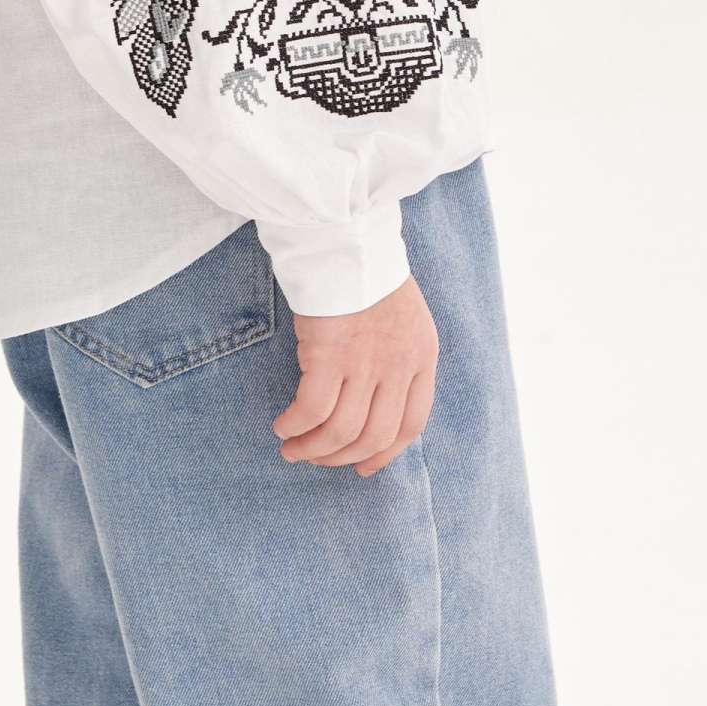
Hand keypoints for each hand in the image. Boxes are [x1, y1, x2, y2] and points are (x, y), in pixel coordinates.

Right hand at [272, 271, 438, 476]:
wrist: (347, 238)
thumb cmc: (367, 270)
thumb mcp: (404, 317)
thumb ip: (398, 358)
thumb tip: (373, 401)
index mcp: (422, 356)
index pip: (411, 424)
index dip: (385, 454)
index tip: (362, 467)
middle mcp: (399, 366)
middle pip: (375, 436)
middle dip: (342, 457)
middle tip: (317, 459)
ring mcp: (366, 363)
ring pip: (342, 431)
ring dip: (314, 449)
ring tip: (293, 449)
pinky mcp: (329, 356)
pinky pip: (312, 410)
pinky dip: (296, 425)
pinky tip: (284, 425)